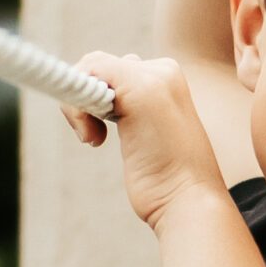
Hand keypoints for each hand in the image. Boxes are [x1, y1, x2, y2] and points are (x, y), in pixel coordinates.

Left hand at [63, 50, 226, 233]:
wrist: (189, 201)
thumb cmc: (168, 181)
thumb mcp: (146, 138)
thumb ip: (130, 112)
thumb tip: (102, 99)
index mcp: (168, 80)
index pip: (113, 69)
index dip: (94, 97)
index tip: (100, 134)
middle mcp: (162, 72)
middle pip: (98, 65)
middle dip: (84, 99)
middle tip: (94, 136)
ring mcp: (154, 76)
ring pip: (90, 67)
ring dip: (78, 104)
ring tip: (94, 137)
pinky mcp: (139, 88)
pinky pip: (87, 73)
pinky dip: (75, 105)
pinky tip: (91, 137)